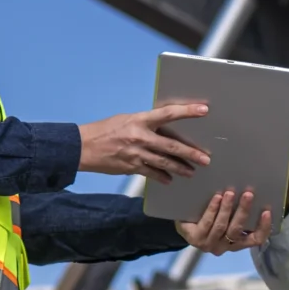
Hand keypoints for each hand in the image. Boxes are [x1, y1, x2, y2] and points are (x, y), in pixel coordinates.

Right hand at [78, 102, 211, 181]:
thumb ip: (145, 124)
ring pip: (164, 163)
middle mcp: (140, 136)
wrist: (83, 147)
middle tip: (205, 158)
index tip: (204, 110)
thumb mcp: (126, 120)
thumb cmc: (105, 130)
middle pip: (171, 146)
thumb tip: (163, 127)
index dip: (187, 111)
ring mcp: (136, 153)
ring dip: (180, 168)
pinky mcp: (131, 167)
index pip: (168, 113)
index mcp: (140, 120)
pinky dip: (162, 177)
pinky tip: (170, 179)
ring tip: (192, 172)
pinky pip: (152, 173)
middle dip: (191, 153)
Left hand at [177, 187, 273, 255]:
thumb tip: (253, 189)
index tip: (266, 211)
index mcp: (237, 243)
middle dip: (243, 211)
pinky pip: (206, 223)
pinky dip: (213, 209)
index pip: (255, 240)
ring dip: (227, 209)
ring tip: (230, 193)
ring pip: (221, 227)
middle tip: (248, 194)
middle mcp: (224, 246)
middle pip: (237, 230)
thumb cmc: (211, 216)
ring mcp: (209, 244)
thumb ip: (238, 210)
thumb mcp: (228, 215)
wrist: (184, 221)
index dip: (263, 228)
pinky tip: (216, 198)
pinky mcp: (195, 239)